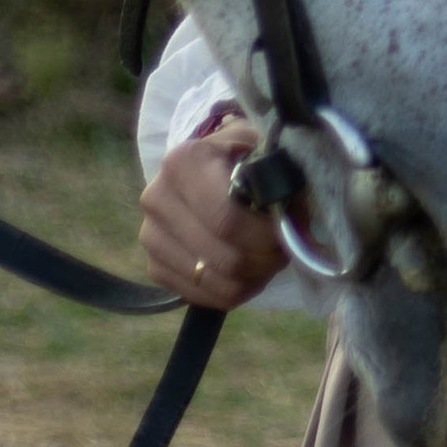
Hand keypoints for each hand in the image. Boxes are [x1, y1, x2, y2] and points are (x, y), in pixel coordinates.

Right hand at [138, 115, 286, 308]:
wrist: (208, 165)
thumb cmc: (244, 156)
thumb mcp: (266, 150)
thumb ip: (282, 176)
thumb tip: (295, 220)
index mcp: (184, 163)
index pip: (228, 220)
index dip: (266, 235)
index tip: (289, 231)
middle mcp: (157, 199)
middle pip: (225, 257)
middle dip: (266, 259)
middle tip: (285, 249)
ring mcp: (150, 236)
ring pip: (216, 282)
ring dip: (253, 277)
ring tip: (269, 258)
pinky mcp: (153, 266)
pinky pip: (202, 296)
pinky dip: (234, 290)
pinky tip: (248, 271)